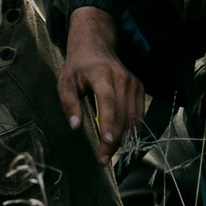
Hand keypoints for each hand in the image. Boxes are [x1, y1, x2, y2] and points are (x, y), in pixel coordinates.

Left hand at [59, 7, 147, 160]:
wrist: (96, 45)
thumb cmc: (77, 67)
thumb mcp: (65, 82)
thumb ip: (69, 104)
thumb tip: (76, 126)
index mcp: (101, 75)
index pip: (108, 102)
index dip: (110, 124)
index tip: (107, 143)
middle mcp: (122, 78)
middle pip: (122, 115)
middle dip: (114, 141)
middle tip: (103, 159)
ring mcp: (133, 82)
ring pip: (132, 117)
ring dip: (123, 138)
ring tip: (108, 153)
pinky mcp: (140, 87)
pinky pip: (139, 114)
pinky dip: (131, 129)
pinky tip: (120, 139)